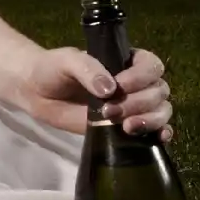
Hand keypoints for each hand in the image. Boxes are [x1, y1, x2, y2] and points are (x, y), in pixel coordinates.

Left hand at [17, 46, 173, 141]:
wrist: (38, 92)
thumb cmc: (54, 69)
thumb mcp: (67, 61)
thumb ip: (88, 69)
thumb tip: (109, 89)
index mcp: (126, 61)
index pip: (151, 66)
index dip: (141, 77)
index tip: (120, 85)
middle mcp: (136, 83)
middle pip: (158, 91)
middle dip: (139, 103)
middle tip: (109, 110)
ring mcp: (133, 106)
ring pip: (161, 111)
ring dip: (150, 119)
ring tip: (126, 127)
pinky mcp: (126, 126)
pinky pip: (155, 130)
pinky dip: (162, 134)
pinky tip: (159, 138)